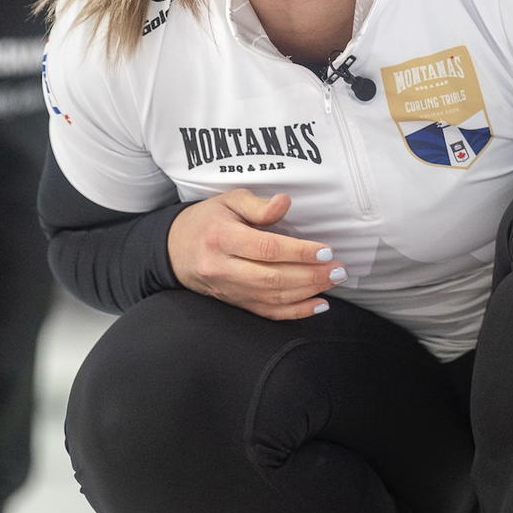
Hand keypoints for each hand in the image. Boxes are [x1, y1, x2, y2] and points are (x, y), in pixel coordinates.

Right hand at [168, 190, 343, 320]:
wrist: (173, 250)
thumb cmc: (207, 220)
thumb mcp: (228, 200)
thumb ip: (258, 204)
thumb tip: (285, 203)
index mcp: (221, 238)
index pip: (266, 248)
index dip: (298, 251)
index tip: (326, 250)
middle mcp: (223, 268)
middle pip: (272, 278)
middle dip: (310, 276)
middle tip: (339, 270)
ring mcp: (228, 290)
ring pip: (272, 297)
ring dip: (308, 292)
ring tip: (333, 281)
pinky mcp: (233, 303)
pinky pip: (266, 312)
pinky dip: (294, 312)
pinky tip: (318, 305)